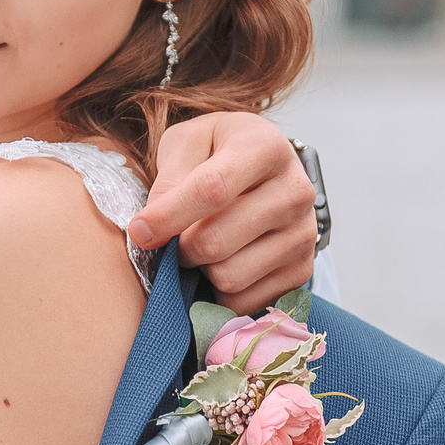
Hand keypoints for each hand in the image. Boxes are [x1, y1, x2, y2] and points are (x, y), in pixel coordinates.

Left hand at [129, 113, 319, 313]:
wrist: (266, 170)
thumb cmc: (218, 153)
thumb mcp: (188, 143)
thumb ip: (168, 179)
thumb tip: (150, 230)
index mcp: (265, 148)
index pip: (212, 189)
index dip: (169, 216)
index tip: (139, 231)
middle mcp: (295, 191)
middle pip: (216, 242)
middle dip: (180, 247)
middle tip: (175, 237)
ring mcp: (304, 234)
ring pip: (229, 277)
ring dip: (202, 269)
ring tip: (204, 245)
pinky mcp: (303, 270)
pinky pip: (244, 301)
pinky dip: (221, 291)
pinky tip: (224, 263)